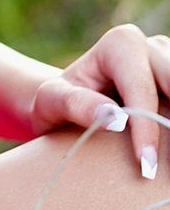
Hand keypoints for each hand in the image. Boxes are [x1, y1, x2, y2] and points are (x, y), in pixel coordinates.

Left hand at [28, 23, 169, 179]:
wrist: (67, 101)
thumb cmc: (57, 100)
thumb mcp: (51, 101)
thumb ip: (77, 105)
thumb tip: (114, 119)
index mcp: (121, 44)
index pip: (142, 89)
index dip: (147, 128)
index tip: (145, 165)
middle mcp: (150, 48)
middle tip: (167, 162)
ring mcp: (168, 63)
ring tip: (167, 157)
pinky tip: (167, 146)